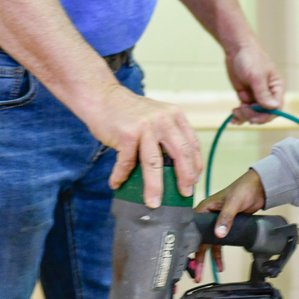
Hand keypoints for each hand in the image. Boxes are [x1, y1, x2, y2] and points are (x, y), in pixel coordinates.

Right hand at [90, 85, 202, 207]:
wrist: (103, 97)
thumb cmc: (129, 112)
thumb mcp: (157, 116)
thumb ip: (168, 134)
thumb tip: (176, 168)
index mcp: (175, 115)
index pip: (192, 144)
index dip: (196, 165)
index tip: (194, 181)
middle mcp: (163, 119)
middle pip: (180, 154)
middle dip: (184, 178)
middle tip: (184, 194)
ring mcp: (145, 126)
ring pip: (154, 163)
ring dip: (154, 186)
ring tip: (153, 202)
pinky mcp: (127, 134)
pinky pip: (126, 162)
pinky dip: (121, 176)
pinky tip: (117, 184)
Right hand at [193, 169, 265, 278]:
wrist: (260, 187)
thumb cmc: (244, 188)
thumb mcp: (233, 203)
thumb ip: (226, 218)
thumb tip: (219, 234)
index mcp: (204, 208)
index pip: (193, 229)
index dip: (189, 244)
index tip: (188, 259)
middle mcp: (208, 216)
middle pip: (199, 240)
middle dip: (197, 257)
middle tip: (196, 273)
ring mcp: (217, 222)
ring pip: (209, 244)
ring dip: (208, 258)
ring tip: (203, 274)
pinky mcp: (227, 226)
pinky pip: (219, 243)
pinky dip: (218, 254)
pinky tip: (219, 264)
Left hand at [225, 40, 283, 123]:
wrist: (236, 49)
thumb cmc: (250, 58)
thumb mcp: (257, 76)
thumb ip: (263, 93)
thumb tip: (274, 108)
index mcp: (277, 88)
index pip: (276, 108)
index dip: (266, 116)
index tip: (253, 118)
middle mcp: (268, 94)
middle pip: (264, 114)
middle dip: (252, 115)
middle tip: (240, 110)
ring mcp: (256, 96)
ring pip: (253, 114)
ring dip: (244, 116)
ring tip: (234, 113)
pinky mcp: (246, 96)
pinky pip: (244, 110)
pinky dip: (239, 115)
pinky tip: (233, 118)